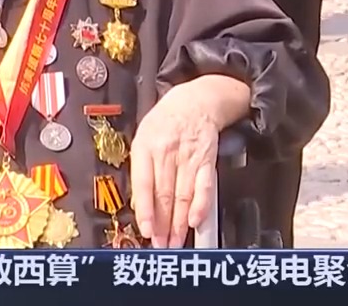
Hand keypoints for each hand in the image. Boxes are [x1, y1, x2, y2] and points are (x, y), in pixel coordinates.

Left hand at [131, 83, 220, 247]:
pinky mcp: (207, 161)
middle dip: (162, 224)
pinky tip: (196, 221)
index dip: (146, 208)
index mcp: (146, 146)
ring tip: (174, 242)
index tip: (146, 229)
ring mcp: (189, 157)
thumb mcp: (143, 137)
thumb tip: (140, 203)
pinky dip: (201, 205)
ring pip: (183, 195)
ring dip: (179, 222)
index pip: (144, 182)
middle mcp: (167, 152)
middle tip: (160, 245)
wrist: (196, 102)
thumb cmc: (164, 122)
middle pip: (165, 194)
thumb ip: (141, 169)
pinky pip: (205, 186)